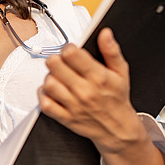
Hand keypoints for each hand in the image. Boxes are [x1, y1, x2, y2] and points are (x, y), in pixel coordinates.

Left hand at [38, 28, 145, 152]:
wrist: (118, 130)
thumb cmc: (118, 99)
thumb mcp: (121, 72)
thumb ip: (112, 51)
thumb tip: (105, 34)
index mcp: (98, 77)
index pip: (72, 54)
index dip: (68, 48)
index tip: (71, 50)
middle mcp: (84, 91)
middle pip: (55, 65)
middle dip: (56, 60)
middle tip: (62, 62)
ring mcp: (73, 105)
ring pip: (49, 83)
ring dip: (50, 77)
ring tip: (58, 77)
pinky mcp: (66, 118)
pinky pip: (45, 104)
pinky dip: (43, 95)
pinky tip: (51, 91)